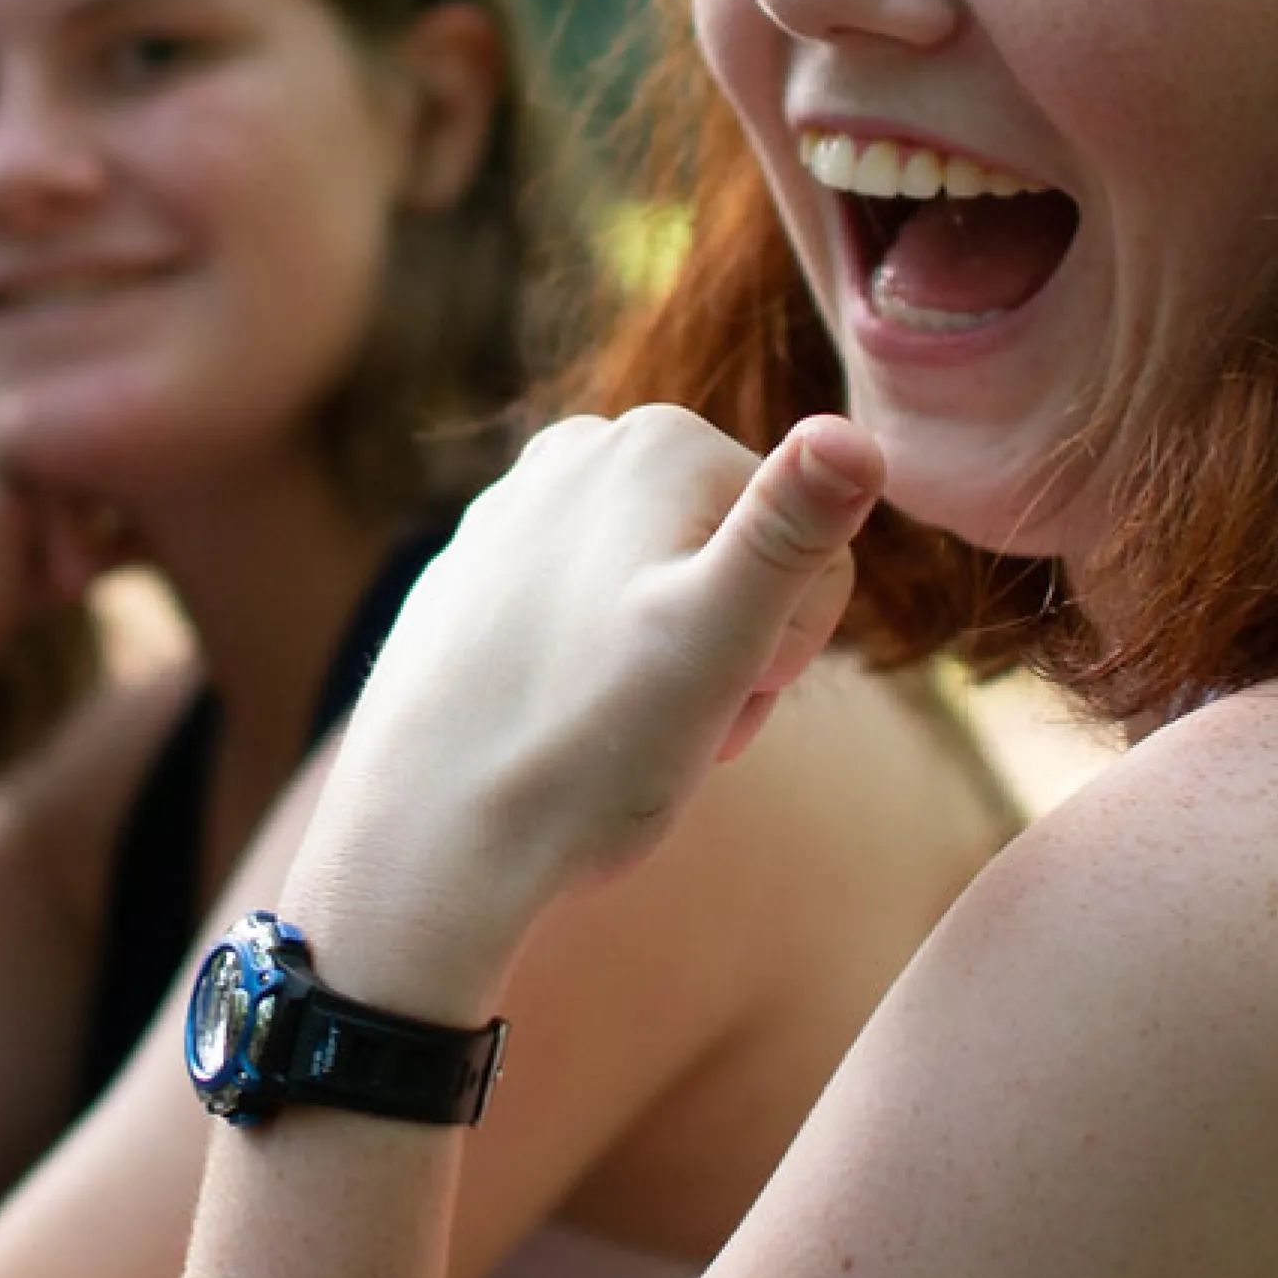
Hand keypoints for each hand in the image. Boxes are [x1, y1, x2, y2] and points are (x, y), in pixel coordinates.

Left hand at [296, 408, 885, 987]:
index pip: (815, 554)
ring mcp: (515, 506)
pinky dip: (592, 668)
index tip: (723, 697)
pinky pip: (587, 612)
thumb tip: (854, 432)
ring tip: (613, 730)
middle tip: (668, 725)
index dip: (786, 649)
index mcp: (660, 441)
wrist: (423, 845)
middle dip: (728, 654)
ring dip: (669, 668)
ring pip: (665, 590)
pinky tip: (554, 720)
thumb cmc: (584, 752)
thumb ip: (792, 531)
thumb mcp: (718, 644)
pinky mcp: (471, 571)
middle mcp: (581, 446)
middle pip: (736, 563)